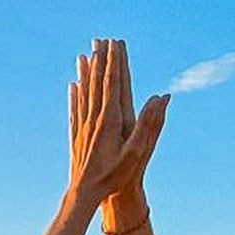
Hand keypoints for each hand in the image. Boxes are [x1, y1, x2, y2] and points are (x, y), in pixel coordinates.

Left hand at [68, 38, 168, 207]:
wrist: (84, 194)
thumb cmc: (114, 176)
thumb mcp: (137, 152)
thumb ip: (149, 125)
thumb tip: (161, 98)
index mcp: (110, 121)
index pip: (112, 84)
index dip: (114, 63)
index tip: (115, 45)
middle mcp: (93, 120)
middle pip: (96, 84)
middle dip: (99, 61)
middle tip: (100, 40)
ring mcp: (82, 127)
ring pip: (83, 93)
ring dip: (85, 73)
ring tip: (83, 55)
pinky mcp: (75, 136)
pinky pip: (75, 109)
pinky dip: (75, 95)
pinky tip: (72, 85)